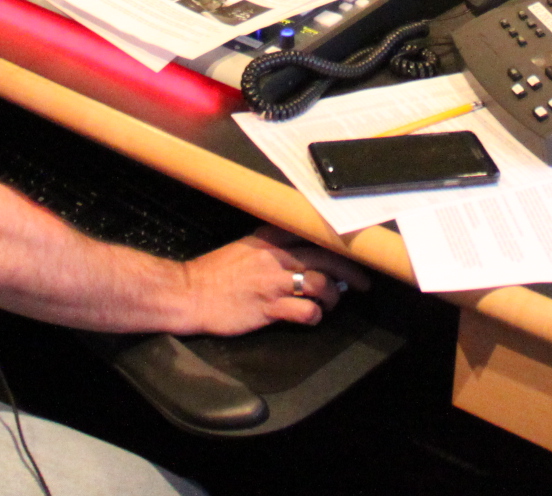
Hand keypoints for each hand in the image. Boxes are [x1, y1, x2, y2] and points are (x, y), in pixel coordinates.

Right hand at [174, 228, 372, 333]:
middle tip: (362, 282)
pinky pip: (304, 311)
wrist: (189, 293)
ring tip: (331, 303)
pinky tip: (311, 317)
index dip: (339, 243)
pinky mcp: (268, 307)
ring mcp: (273, 282)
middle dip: (350, 271)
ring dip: (332, 297)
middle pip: (327, 258)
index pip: (314, 233)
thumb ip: (273, 244)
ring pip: (321, 284)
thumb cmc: (215, 273)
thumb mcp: (245, 246)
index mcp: (270, 238)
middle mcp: (275, 256)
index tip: (353, 249)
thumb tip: (304, 251)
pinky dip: (314, 316)